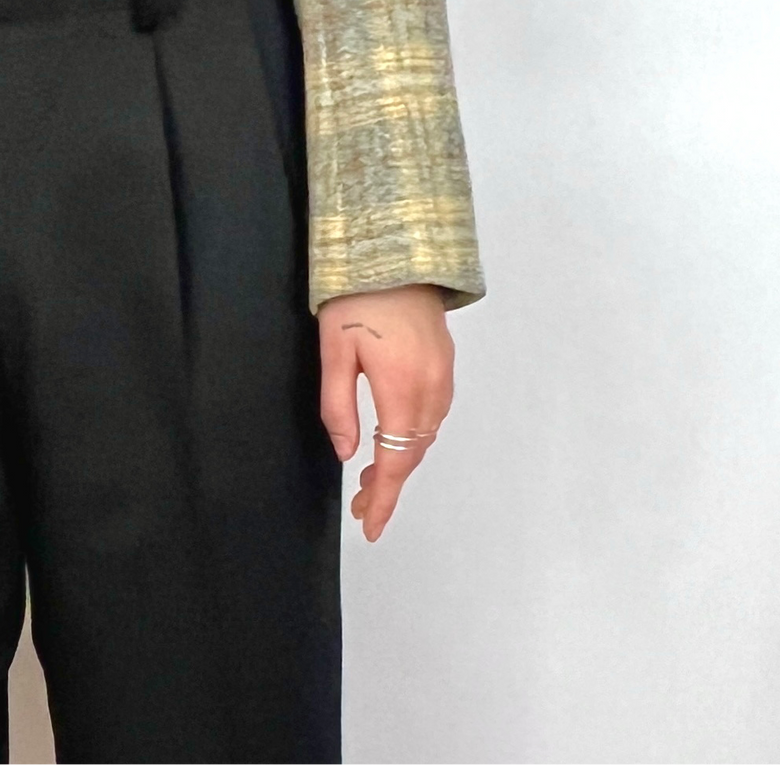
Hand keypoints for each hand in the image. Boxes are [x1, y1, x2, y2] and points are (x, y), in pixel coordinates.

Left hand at [317, 284, 453, 542]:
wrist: (395, 252)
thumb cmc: (356, 298)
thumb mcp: (334, 351)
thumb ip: (339, 406)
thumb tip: (348, 454)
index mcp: (402, 388)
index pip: (395, 460)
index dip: (384, 498)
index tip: (370, 526)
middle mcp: (431, 388)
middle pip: (413, 452)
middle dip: (389, 484)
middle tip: (361, 504)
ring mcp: (443, 375)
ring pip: (425, 434)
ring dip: (402, 460)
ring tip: (372, 477)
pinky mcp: (445, 363)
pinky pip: (432, 413)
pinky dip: (414, 435)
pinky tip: (393, 438)